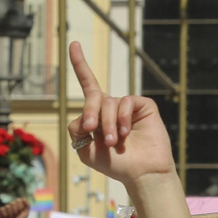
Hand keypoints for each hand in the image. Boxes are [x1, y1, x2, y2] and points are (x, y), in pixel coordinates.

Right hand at [0, 199, 29, 217]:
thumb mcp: (25, 214)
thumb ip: (27, 206)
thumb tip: (24, 198)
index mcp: (18, 205)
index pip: (19, 200)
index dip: (20, 207)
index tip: (20, 213)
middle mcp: (12, 206)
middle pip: (13, 203)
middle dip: (15, 211)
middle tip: (15, 217)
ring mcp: (6, 208)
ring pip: (8, 206)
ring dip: (10, 214)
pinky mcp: (0, 211)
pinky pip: (2, 209)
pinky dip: (4, 214)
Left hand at [66, 42, 173, 186]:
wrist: (141, 173)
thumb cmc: (115, 165)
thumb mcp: (84, 150)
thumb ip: (75, 130)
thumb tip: (83, 114)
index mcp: (98, 114)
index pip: (88, 85)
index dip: (80, 64)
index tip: (73, 44)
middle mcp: (112, 106)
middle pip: (93, 96)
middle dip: (90, 111)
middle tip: (92, 129)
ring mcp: (129, 106)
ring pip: (108, 102)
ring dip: (107, 123)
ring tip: (112, 141)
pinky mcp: (144, 106)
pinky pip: (126, 102)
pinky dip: (122, 117)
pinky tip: (125, 133)